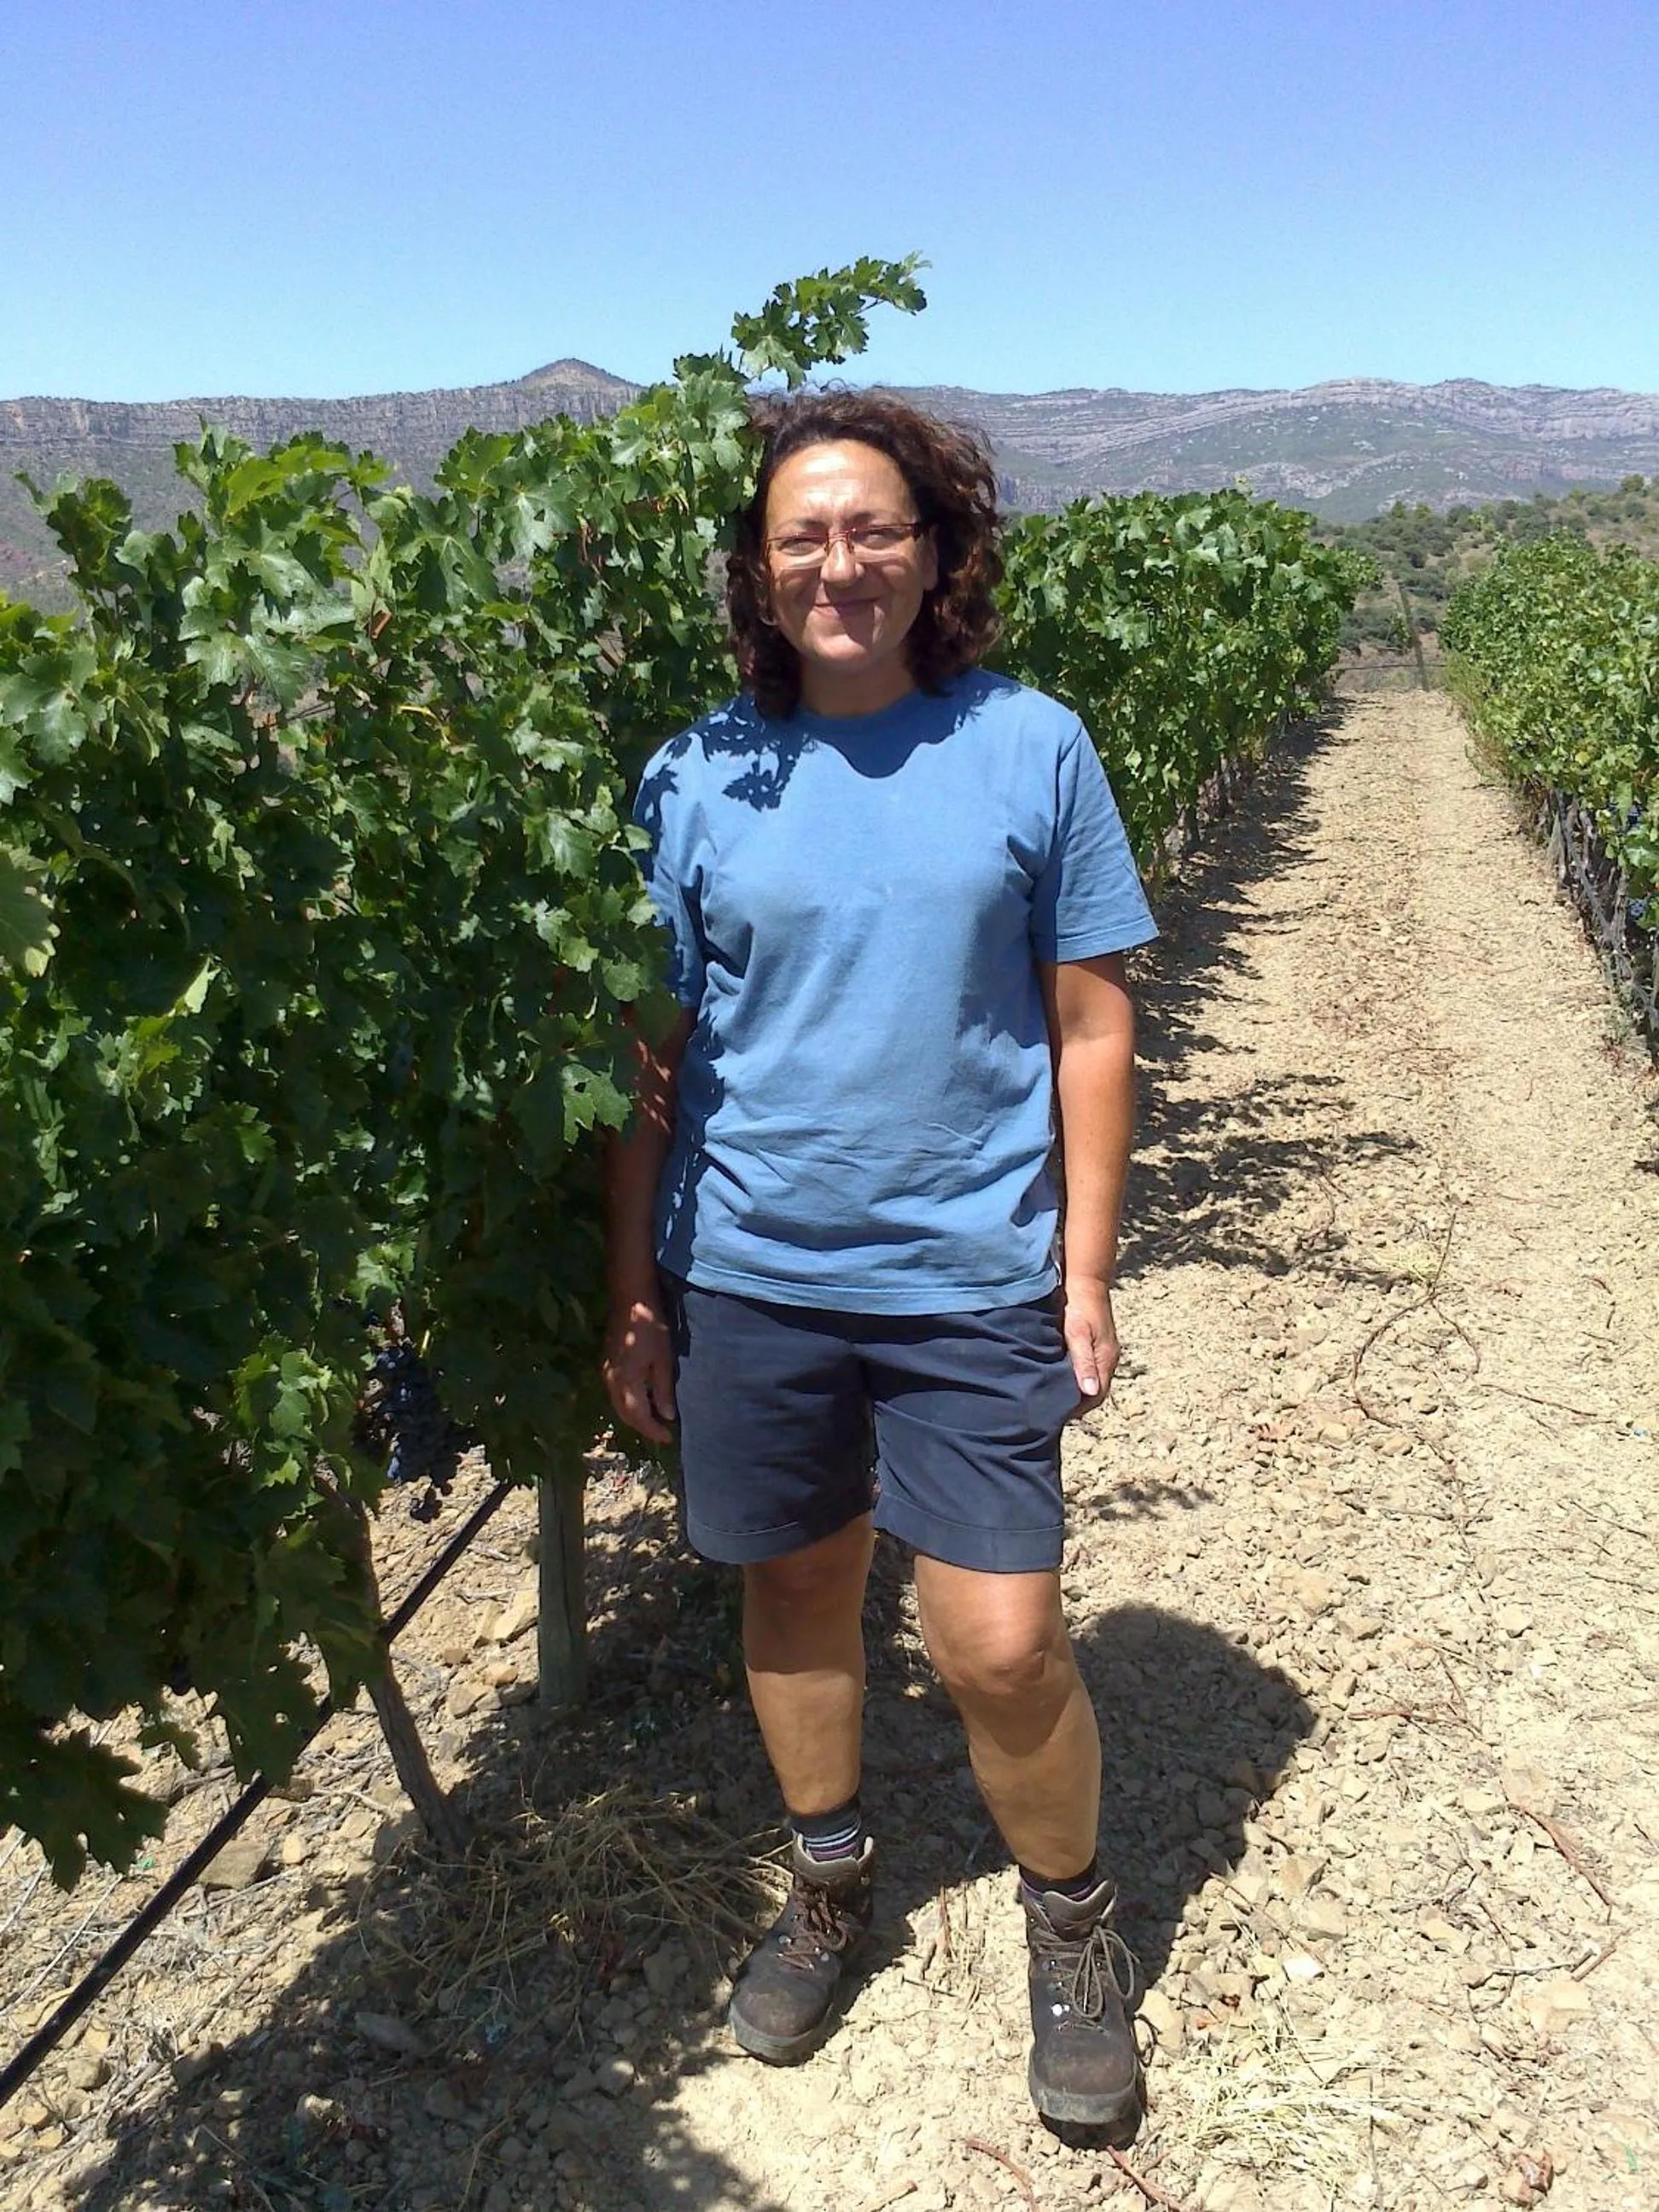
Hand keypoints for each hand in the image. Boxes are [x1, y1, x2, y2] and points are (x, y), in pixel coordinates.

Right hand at [602, 1296, 677, 1443]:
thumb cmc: (652, 1327)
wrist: (630, 1299)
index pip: (639, 1417)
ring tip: (655, 1418)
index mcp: (626, 1382)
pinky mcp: (606, 1364)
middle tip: (663, 1432)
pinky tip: (642, 1399)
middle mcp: (611, 1382)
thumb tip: (667, 1416)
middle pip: (625, 1414)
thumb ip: (663, 1390)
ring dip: (635, 1415)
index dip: (654, 1430)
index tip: (669, 1437)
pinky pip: (615, 1393)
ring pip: (618, 1404)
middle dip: (643, 1426)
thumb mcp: (663, 1360)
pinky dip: (628, 1402)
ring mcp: (606, 1372)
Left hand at [1060, 1274, 1119, 1401]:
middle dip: (1078, 1401)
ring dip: (1077, 1388)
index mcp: (1105, 1359)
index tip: (1058, 1413)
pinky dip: (1078, 1374)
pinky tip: (1062, 1373)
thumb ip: (1083, 1362)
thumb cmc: (1078, 1306)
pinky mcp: (1099, 1342)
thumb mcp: (1077, 1334)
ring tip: (1055, 1393)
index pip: (1096, 1395)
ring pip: (1093, 1377)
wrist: (1087, 1281)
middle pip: (1096, 1390)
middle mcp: (1108, 1357)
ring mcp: (1105, 1350)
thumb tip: (1090, 1391)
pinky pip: (1090, 1366)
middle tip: (1054, 1407)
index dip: (1079, 1407)